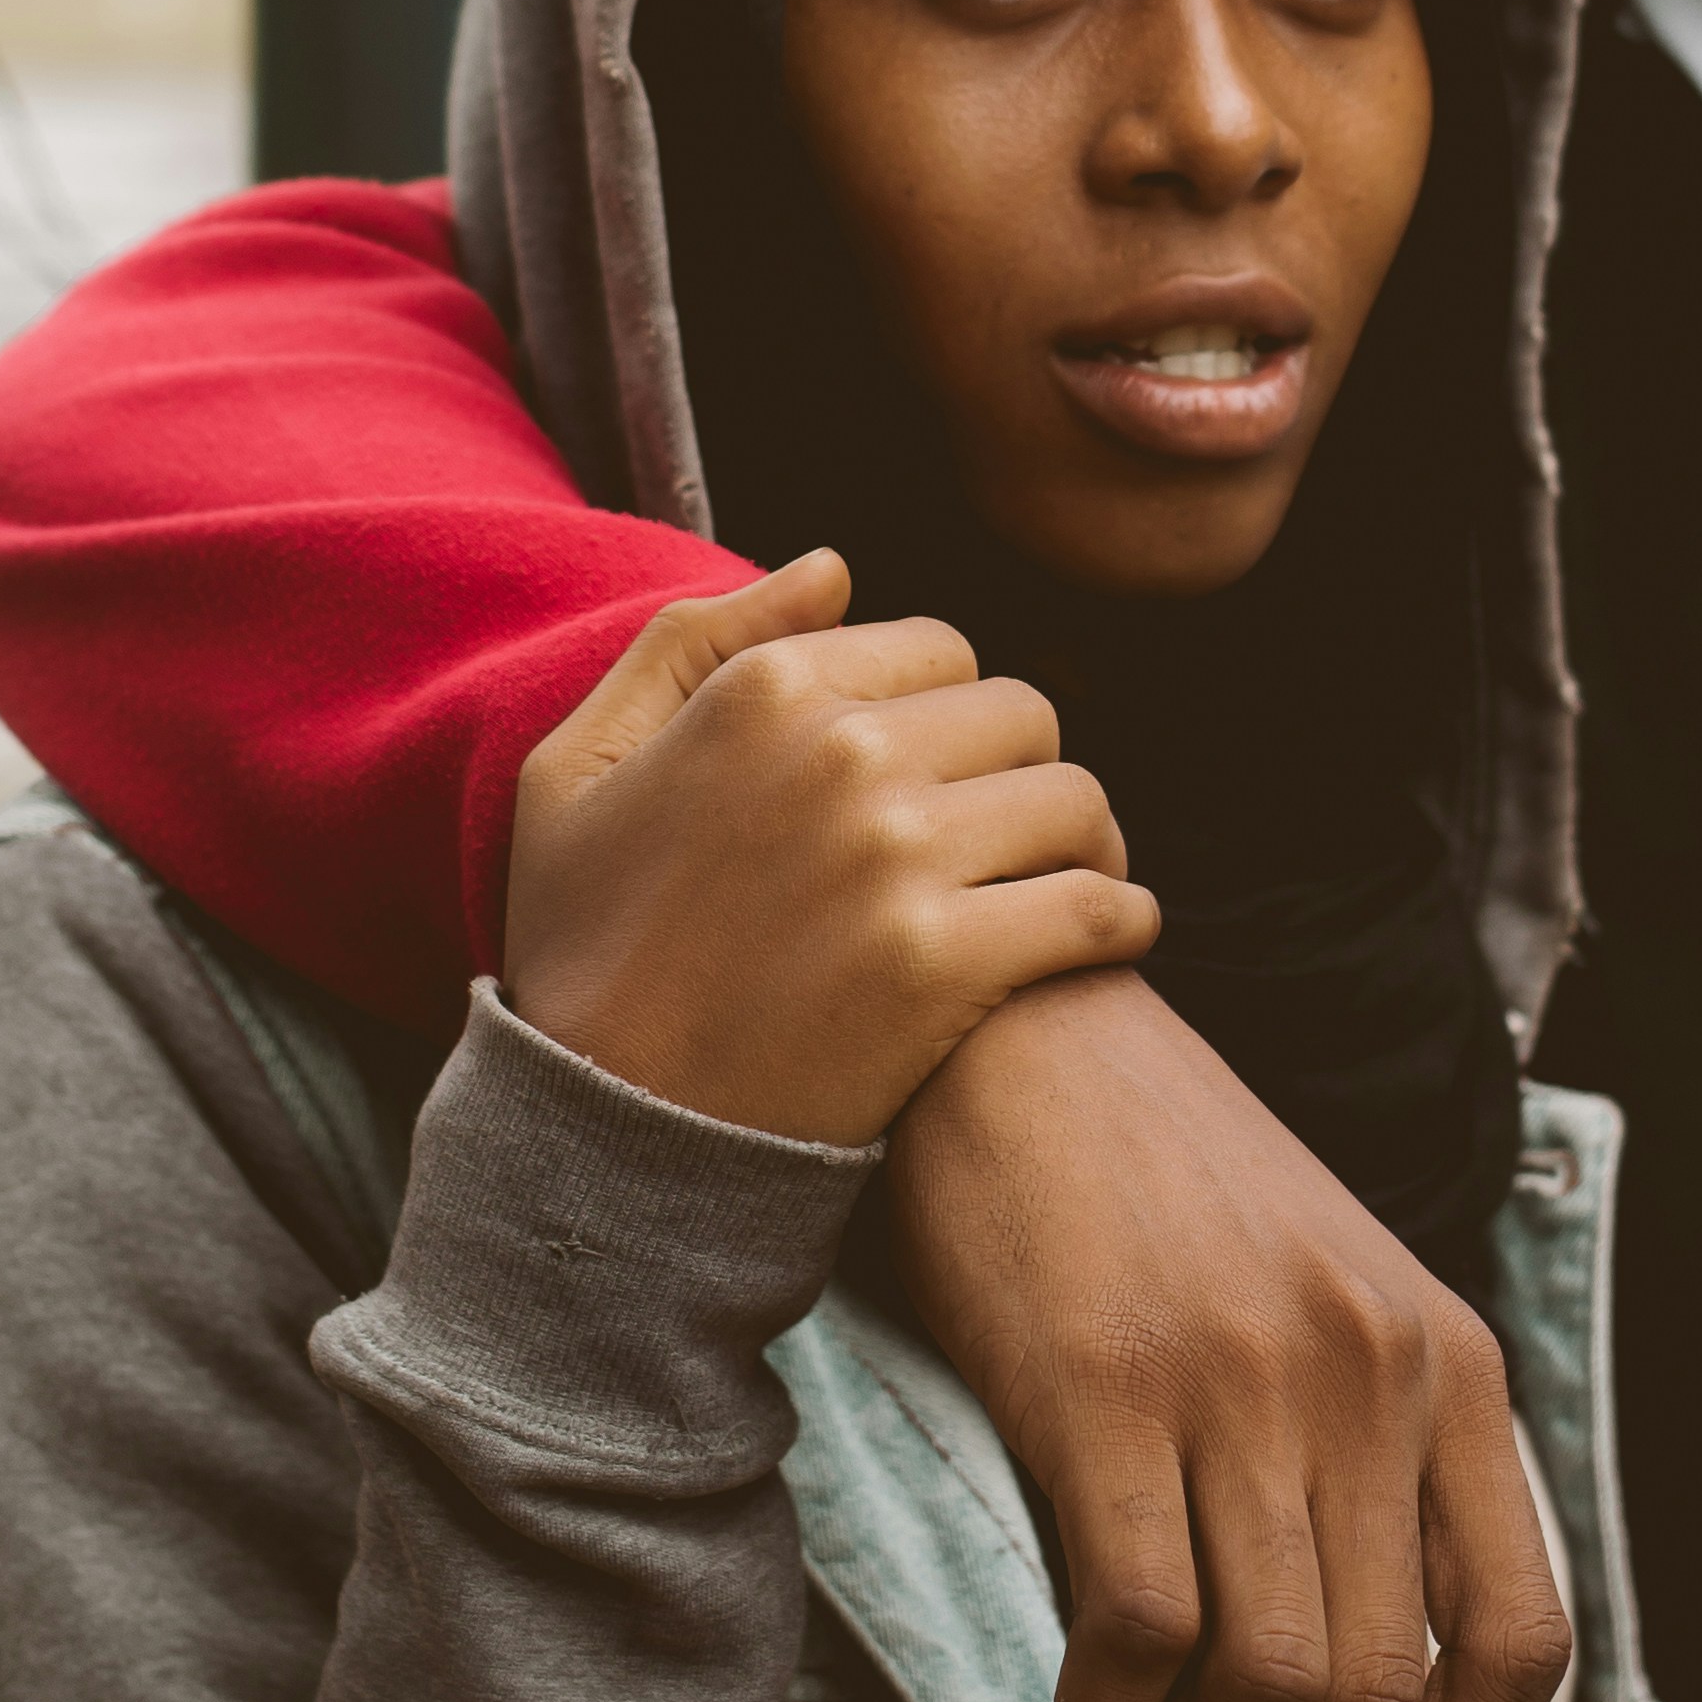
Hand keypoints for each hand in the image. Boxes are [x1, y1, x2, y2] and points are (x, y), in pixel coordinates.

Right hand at [502, 553, 1156, 1146]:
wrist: (602, 1133)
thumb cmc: (583, 948)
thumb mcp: (579, 769)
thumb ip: (694, 642)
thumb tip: (835, 568)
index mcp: (762, 691)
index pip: (938, 648)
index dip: (946, 710)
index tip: (939, 774)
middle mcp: (841, 751)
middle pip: (1021, 713)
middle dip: (1019, 768)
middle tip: (1007, 834)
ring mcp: (898, 857)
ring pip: (1074, 800)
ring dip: (1083, 842)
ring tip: (1059, 883)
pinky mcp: (946, 964)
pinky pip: (1098, 906)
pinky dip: (1122, 920)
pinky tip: (1107, 938)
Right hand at [882, 973, 1569, 1701]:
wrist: (1013, 1021)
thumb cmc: (1147, 1181)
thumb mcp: (1315, 1297)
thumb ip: (1354, 1458)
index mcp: (1450, 1365)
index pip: (1522, 1642)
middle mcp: (1375, 1376)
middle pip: (1379, 1698)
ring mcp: (1248, 1381)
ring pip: (1269, 1688)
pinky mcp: (1111, 1387)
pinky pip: (1139, 1635)